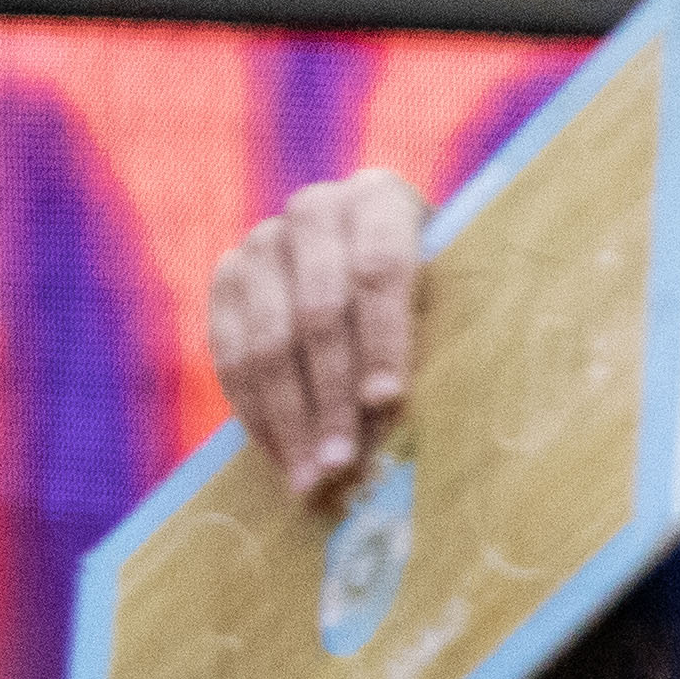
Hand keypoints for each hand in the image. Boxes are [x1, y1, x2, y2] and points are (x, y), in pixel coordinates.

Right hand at [206, 169, 426, 502]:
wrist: (371, 247)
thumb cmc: (439, 280)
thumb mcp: (453, 287)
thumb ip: (443, 327)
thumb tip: (419, 413)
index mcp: (379, 199)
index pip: (379, 270)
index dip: (383, 338)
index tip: (387, 401)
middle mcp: (313, 211)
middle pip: (318, 314)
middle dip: (331, 397)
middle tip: (343, 463)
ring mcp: (261, 243)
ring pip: (267, 341)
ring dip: (290, 419)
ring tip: (312, 479)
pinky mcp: (226, 279)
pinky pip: (229, 355)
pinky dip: (256, 413)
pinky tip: (282, 458)